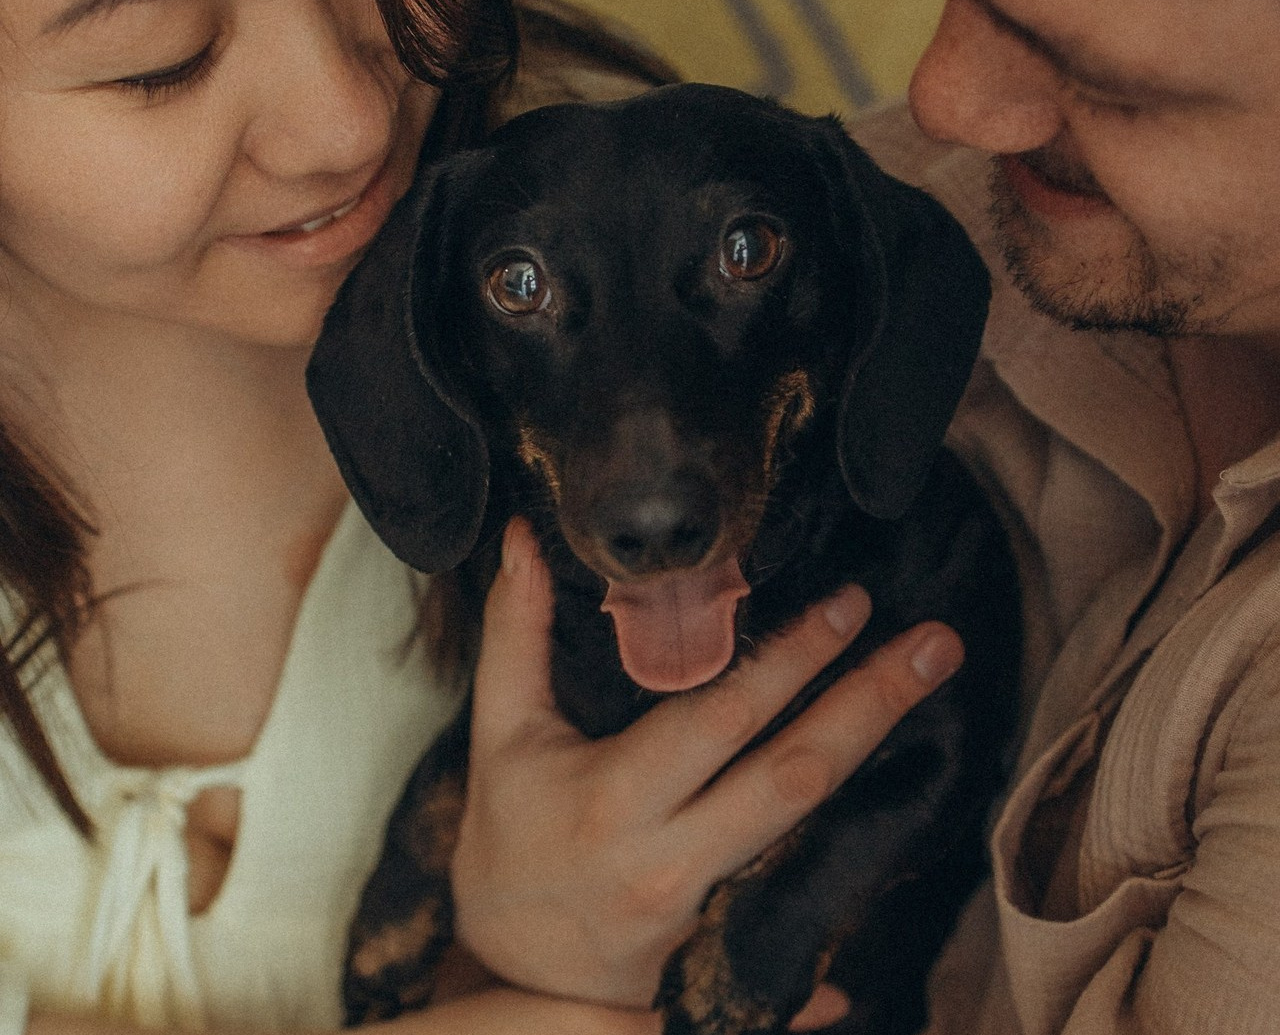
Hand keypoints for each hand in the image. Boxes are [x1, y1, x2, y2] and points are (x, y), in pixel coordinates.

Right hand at [451, 519, 963, 1008]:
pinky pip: (812, 888)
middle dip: (870, 702)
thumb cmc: (507, 835)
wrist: (510, 970)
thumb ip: (516, 631)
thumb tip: (522, 538)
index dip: (790, 660)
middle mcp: (672, 863)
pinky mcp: (737, 943)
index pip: (720, 720)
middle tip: (935, 642)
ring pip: (814, 830)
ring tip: (932, 683)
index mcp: (615, 802)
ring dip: (879, 753)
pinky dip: (864, 843)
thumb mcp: (502, 731)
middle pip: (792, 777)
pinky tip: (912, 798)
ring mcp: (711, 912)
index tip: (850, 606)